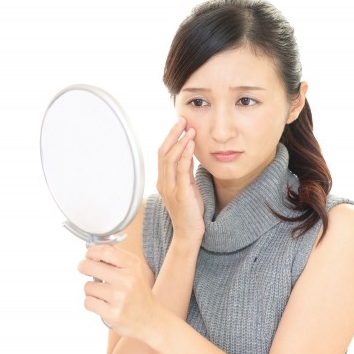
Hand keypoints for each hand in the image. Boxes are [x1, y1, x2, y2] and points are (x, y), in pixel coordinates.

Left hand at [78, 243, 159, 339]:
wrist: (150, 319)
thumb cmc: (138, 293)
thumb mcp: (134, 270)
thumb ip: (116, 259)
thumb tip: (93, 251)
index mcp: (133, 266)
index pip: (106, 251)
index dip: (92, 251)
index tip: (88, 255)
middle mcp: (127, 280)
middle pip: (90, 266)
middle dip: (83, 266)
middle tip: (84, 268)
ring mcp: (120, 298)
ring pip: (88, 286)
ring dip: (91, 289)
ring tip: (102, 293)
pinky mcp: (113, 314)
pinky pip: (88, 302)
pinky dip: (92, 303)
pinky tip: (102, 304)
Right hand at [157, 118, 204, 245]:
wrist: (188, 234)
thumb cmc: (189, 212)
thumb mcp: (187, 187)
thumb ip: (185, 171)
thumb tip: (188, 153)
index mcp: (163, 181)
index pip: (163, 154)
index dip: (170, 137)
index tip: (179, 124)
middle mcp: (163, 183)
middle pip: (163, 152)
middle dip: (173, 134)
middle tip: (182, 119)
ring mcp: (170, 188)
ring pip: (169, 158)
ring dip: (180, 141)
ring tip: (189, 129)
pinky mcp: (180, 193)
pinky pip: (181, 170)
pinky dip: (185, 154)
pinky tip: (190, 144)